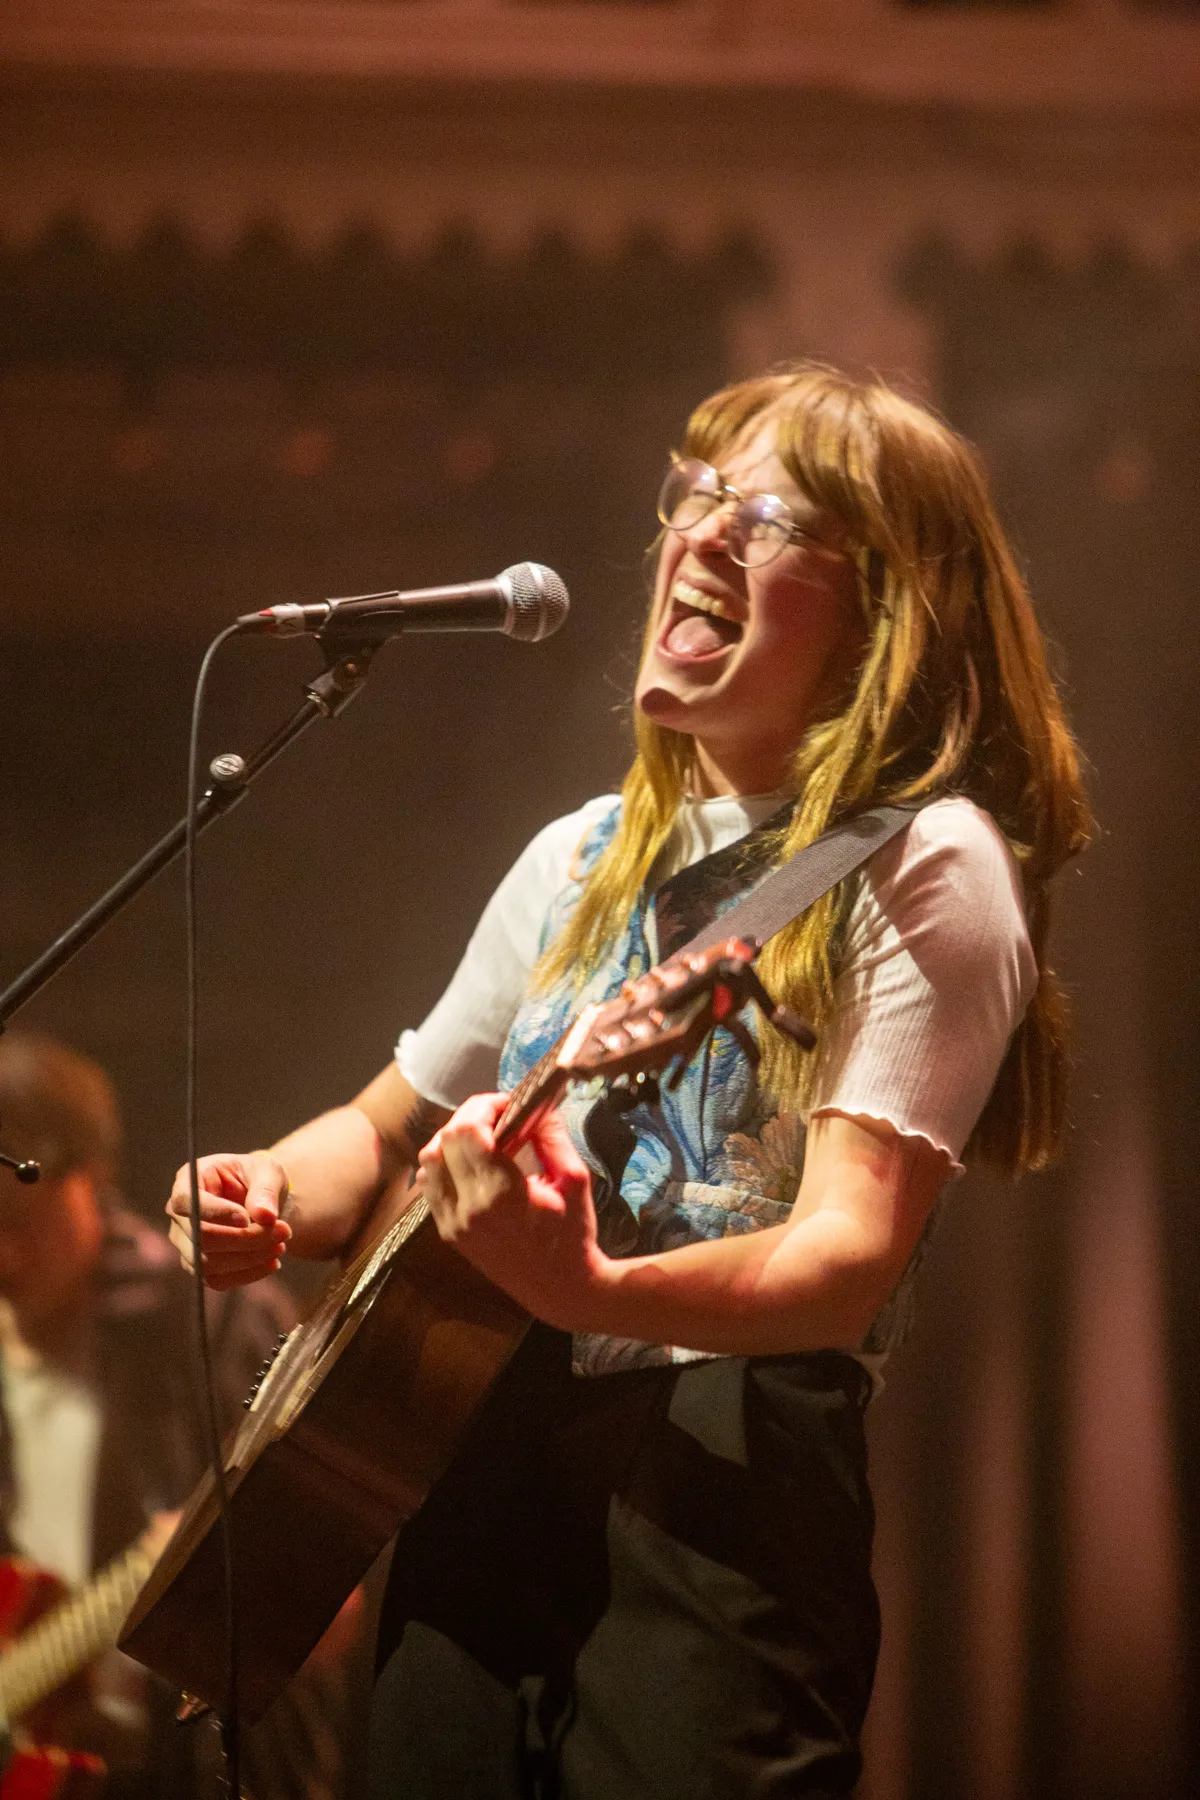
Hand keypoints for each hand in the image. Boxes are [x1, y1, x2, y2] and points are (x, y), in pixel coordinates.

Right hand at [166, 1151, 291, 1290]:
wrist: (261, 1202)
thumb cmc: (258, 1179)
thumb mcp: (268, 1172)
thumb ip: (265, 1190)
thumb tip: (265, 1216)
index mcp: (189, 1181)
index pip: (186, 1201)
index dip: (214, 1213)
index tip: (247, 1218)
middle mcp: (180, 1215)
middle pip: (200, 1237)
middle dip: (245, 1238)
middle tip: (283, 1231)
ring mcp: (186, 1244)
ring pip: (207, 1263)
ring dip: (249, 1258)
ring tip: (281, 1245)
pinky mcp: (199, 1266)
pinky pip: (217, 1280)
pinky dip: (248, 1274)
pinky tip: (273, 1262)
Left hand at [417, 1095, 612, 1332]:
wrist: (559, 1289)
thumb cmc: (573, 1234)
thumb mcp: (575, 1179)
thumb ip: (552, 1136)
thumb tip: (536, 1103)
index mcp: (501, 1192)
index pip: (468, 1129)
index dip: (484, 1105)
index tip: (507, 1104)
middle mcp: (468, 1207)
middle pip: (443, 1140)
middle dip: (469, 1117)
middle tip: (497, 1117)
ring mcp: (453, 1223)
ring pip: (428, 1162)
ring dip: (451, 1141)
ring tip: (482, 1140)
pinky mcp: (448, 1234)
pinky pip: (430, 1187)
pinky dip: (443, 1166)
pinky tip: (471, 1166)